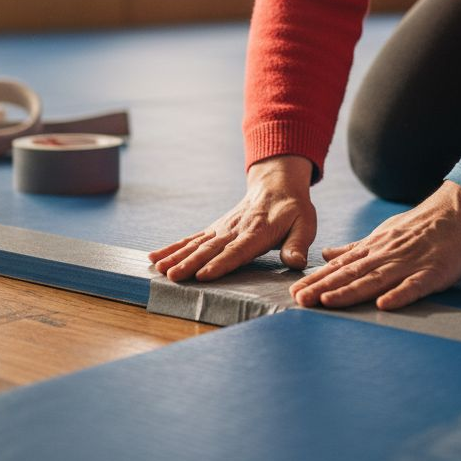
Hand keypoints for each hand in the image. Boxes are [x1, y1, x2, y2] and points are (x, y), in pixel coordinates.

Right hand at [148, 155, 315, 281]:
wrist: (276, 185)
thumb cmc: (293, 209)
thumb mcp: (304, 224)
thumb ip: (297, 244)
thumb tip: (295, 262)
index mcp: (258, 232)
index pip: (237, 250)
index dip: (221, 263)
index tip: (205, 274)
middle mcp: (235, 230)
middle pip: (210, 248)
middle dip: (191, 263)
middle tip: (174, 276)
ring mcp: (221, 229)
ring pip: (196, 244)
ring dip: (177, 256)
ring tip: (160, 269)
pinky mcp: (213, 229)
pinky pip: (190, 239)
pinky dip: (172, 248)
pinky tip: (155, 257)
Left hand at [290, 181, 460, 310]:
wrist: (457, 212)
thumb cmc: (420, 226)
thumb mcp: (382, 234)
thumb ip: (355, 248)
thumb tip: (326, 255)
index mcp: (374, 250)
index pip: (340, 267)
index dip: (317, 280)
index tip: (294, 292)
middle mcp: (386, 257)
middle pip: (351, 275)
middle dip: (324, 288)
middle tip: (300, 300)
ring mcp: (409, 265)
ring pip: (375, 280)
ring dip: (351, 292)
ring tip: (327, 302)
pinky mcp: (432, 273)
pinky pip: (414, 286)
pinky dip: (400, 295)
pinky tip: (384, 305)